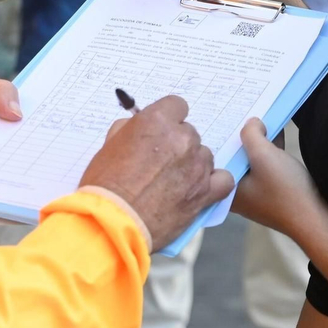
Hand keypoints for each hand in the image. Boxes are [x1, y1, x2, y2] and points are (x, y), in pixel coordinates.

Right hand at [81, 94, 233, 248]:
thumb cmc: (104, 184)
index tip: (160, 134)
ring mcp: (196, 165)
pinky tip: (200, 190)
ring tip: (173, 184)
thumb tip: (139, 127)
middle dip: (177, 146)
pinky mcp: (205, 191)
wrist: (113, 221)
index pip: (177, 106)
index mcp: (157, 120)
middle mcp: (182, 138)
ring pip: (204, 156)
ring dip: (192, 165)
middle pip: (190, 133)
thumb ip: (130, 129)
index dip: (168, 121)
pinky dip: (214, 184)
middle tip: (160, 165)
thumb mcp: (109, 145)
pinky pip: (223, 180)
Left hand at [231, 119, 323, 241]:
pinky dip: (270, 150)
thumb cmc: (286, 191)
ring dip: (258, 141)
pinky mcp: (273, 190)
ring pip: (251, 159)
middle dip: (241, 135)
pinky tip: (277, 134)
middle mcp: (238, 192)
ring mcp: (256, 192)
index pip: (217, 157)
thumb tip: (251, 122)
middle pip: (234, 156)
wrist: (317, 219)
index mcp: (227, 189)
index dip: (220, 134)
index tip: (221, 115)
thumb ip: (251, 133)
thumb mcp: (263, 155)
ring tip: (261, 118)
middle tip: (240, 111)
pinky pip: (266, 165)